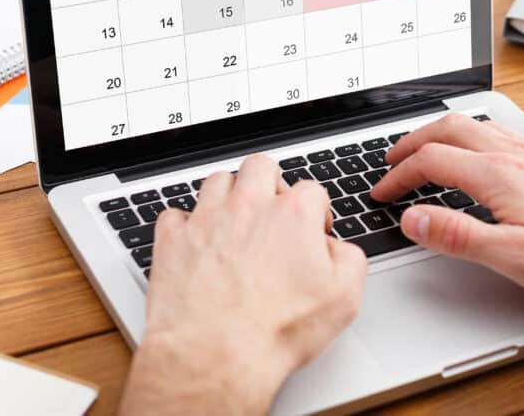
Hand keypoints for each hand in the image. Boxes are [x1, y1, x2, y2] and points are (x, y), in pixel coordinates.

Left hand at [119, 154, 366, 415]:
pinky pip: (176, 214)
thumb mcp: (344, 297)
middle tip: (272, 209)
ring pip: (217, 180)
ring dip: (229, 195)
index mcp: (292, 214)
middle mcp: (248, 206)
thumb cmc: (273, 331)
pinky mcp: (174, 239)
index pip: (312, 189)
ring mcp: (207, 219)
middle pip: (260, 166)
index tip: (314, 230)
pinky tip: (197, 241)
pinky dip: (186, 224)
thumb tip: (337, 248)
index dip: (318, 210)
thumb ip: (349, 258)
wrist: (215, 357)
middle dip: (270, 182)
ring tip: (235, 220)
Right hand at [372, 113, 523, 304]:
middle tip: (392, 158)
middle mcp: (512, 153)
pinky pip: (498, 130)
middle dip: (411, 141)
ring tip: (425, 148)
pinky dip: (469, 134)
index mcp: (497, 174)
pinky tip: (478, 150)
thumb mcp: (516, 257)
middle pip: (447, 129)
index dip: (398, 175)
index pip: (430, 161)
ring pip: (473, 124)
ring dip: (439, 133)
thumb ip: (458, 235)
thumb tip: (413, 217)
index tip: (381, 191)